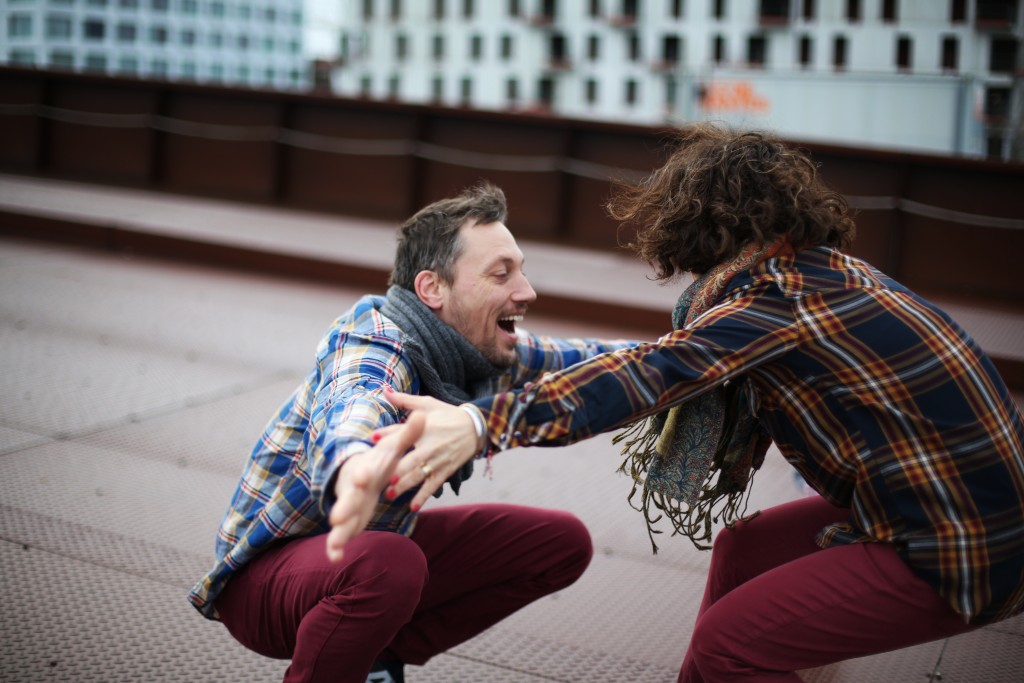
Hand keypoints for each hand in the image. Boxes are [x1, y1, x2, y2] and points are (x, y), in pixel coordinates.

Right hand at [325, 412, 424, 562]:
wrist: (362, 473)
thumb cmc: (380, 460)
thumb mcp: (393, 448)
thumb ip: (407, 434)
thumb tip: (423, 416)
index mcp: (365, 470)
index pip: (364, 471)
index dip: (363, 475)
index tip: (362, 478)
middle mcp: (353, 489)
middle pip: (347, 498)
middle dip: (343, 508)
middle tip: (337, 518)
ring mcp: (349, 506)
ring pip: (341, 519)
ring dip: (338, 532)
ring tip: (335, 545)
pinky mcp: (349, 520)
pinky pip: (340, 535)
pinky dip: (336, 546)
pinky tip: (336, 558)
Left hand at [383, 392, 481, 510]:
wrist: (475, 427)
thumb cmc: (448, 414)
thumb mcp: (427, 404)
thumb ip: (405, 400)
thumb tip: (385, 390)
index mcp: (423, 428)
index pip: (403, 432)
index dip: (388, 435)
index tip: (373, 439)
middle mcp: (429, 446)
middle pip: (409, 460)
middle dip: (395, 469)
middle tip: (379, 478)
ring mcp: (437, 460)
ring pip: (418, 475)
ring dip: (404, 485)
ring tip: (389, 494)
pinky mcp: (445, 471)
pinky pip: (433, 486)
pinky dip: (423, 496)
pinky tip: (412, 507)